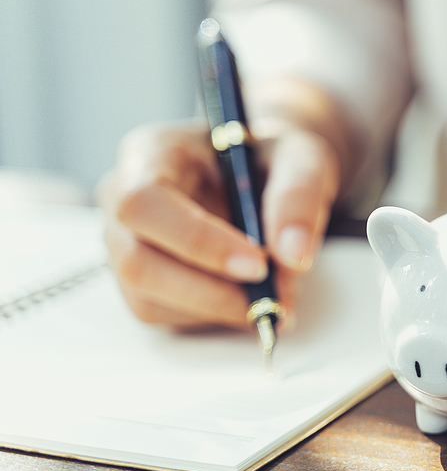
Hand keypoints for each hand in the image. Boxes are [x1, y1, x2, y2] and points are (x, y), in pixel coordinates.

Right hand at [98, 117, 339, 329]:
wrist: (267, 174)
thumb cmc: (272, 159)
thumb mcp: (300, 158)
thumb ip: (298, 196)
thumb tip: (294, 255)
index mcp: (151, 153)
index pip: (145, 202)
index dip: (196, 240)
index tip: (258, 265)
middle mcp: (122, 199)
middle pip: (137, 262)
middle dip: (211, 292)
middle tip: (276, 298)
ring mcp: (125, 244)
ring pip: (149, 299)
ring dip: (219, 309)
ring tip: (279, 295)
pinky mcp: (142, 281)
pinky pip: (165, 315)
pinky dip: (215, 317)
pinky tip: (254, 298)